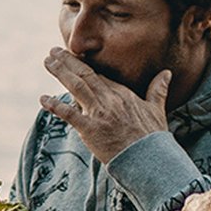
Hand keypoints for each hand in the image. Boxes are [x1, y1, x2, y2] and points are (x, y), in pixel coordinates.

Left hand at [41, 49, 170, 163]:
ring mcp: (99, 113)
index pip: (99, 74)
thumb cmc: (153, 137)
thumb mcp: (157, 109)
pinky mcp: (90, 129)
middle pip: (85, 75)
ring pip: (76, 86)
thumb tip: (166, 73)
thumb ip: (158, 89)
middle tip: (52, 51)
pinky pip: (69, 114)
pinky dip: (55, 105)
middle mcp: (109, 99)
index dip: (83, 65)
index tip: (72, 56)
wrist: (150, 159)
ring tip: (47, 61)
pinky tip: (43, 99)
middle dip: (67, 61)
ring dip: (60, 72)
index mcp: (123, 94)